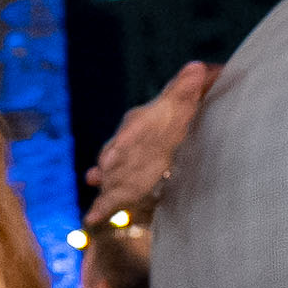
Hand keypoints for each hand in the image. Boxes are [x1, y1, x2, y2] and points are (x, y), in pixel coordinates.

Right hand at [84, 60, 213, 218]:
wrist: (170, 129)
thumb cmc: (173, 114)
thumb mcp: (181, 100)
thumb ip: (186, 87)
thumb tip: (197, 67)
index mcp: (139, 124)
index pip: (131, 132)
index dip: (122, 143)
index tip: (111, 154)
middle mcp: (126, 146)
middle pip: (116, 157)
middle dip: (108, 167)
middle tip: (99, 175)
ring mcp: (124, 166)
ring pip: (111, 177)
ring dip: (104, 187)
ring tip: (93, 199)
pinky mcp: (125, 184)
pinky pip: (110, 196)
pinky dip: (100, 208)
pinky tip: (90, 219)